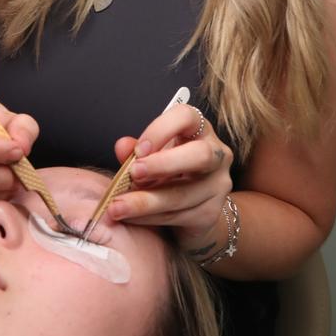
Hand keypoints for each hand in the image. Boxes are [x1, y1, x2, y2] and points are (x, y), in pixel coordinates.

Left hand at [108, 104, 233, 250]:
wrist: (194, 207)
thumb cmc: (170, 171)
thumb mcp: (153, 155)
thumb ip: (136, 149)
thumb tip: (122, 146)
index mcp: (199, 130)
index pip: (186, 117)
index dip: (161, 130)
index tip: (138, 150)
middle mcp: (216, 154)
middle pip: (200, 155)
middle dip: (163, 165)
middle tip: (133, 174)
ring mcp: (217, 186)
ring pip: (183, 194)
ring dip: (146, 201)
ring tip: (118, 206)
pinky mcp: (211, 213)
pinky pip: (177, 216)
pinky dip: (149, 217)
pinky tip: (131, 217)